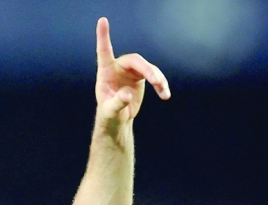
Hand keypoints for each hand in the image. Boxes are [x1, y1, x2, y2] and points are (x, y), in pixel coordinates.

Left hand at [94, 18, 168, 135]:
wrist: (118, 120)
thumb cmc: (109, 115)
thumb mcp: (110, 112)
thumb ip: (117, 103)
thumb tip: (127, 95)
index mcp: (105, 73)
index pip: (104, 52)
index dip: (103, 36)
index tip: (102, 21)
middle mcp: (118, 68)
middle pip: (135, 60)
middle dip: (147, 69)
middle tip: (156, 82)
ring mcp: (130, 71)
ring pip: (147, 67)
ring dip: (157, 78)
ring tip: (163, 90)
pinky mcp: (140, 77)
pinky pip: (154, 75)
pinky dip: (161, 84)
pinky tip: (165, 94)